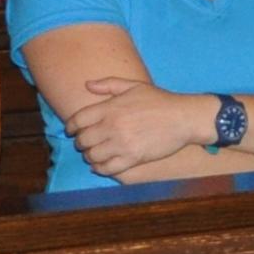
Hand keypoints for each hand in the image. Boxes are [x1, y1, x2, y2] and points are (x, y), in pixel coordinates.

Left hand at [62, 78, 209, 178]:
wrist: (183, 118)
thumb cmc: (159, 100)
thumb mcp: (133, 85)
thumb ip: (108, 84)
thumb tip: (87, 85)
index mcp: (110, 108)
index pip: (77, 120)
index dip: (70, 127)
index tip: (71, 131)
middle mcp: (112, 126)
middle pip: (83, 140)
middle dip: (81, 142)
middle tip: (85, 143)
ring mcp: (122, 144)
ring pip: (92, 156)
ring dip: (90, 156)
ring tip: (93, 155)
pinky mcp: (133, 158)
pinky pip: (108, 168)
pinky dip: (100, 169)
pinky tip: (101, 166)